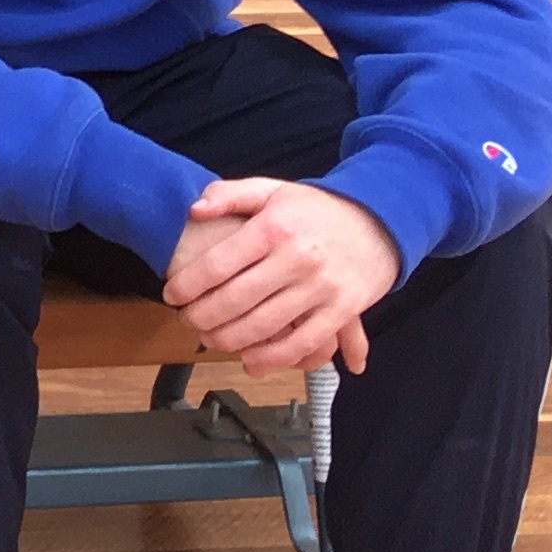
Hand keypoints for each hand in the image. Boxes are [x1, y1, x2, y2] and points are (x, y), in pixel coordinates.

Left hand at [166, 177, 400, 374]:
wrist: (379, 221)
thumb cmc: (317, 209)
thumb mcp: (272, 190)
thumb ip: (229, 195)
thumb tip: (194, 209)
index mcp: (273, 228)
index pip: (219, 263)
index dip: (189, 284)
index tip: (172, 294)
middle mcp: (297, 259)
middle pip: (237, 298)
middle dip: (203, 316)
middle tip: (186, 320)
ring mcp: (321, 287)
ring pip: (267, 325)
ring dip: (232, 339)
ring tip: (210, 339)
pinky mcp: (342, 310)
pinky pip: (305, 342)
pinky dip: (275, 357)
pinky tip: (253, 361)